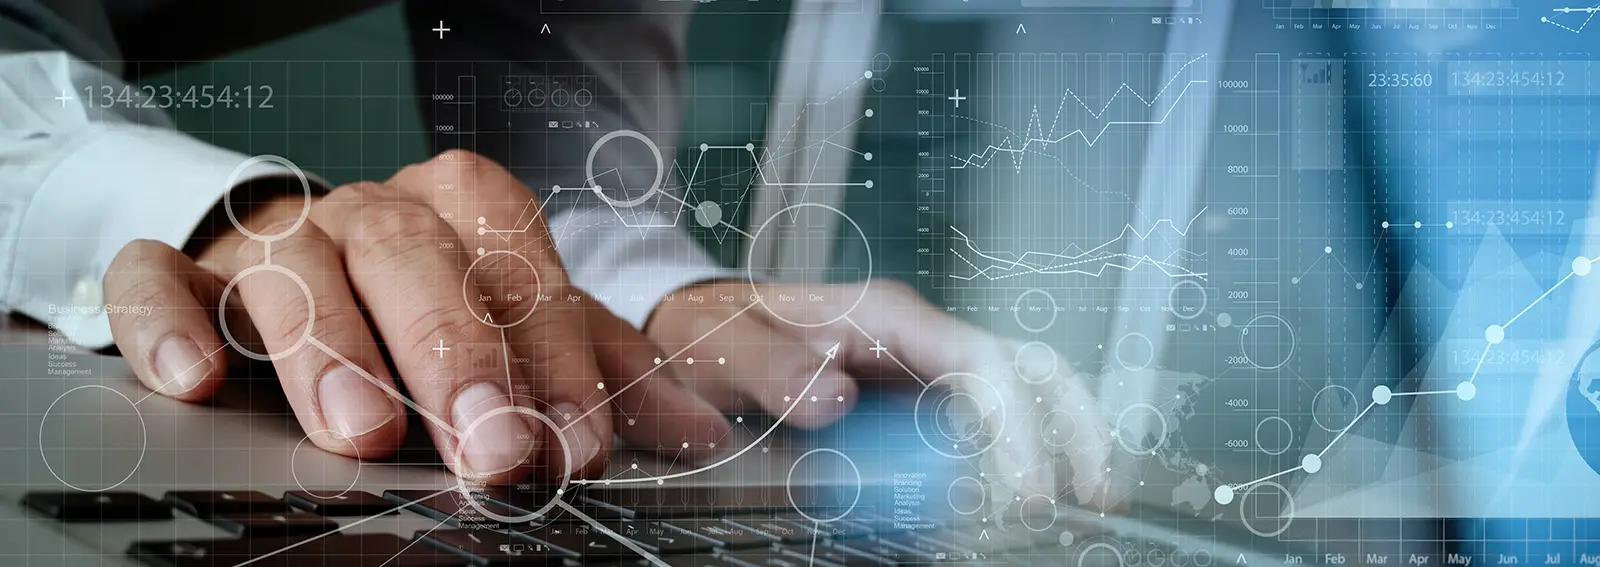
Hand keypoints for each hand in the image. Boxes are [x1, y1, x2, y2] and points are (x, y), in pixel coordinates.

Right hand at [102, 150, 729, 483]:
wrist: (306, 260)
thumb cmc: (432, 301)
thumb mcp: (525, 327)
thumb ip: (599, 371)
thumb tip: (695, 427)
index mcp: (466, 212)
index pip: (520, 266)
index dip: (553, 356)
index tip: (577, 442)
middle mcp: (374, 213)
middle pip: (415, 258)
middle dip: (457, 356)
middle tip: (491, 447)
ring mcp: (279, 236)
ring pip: (298, 267)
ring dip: (333, 349)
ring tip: (363, 433)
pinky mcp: (190, 268)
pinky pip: (163, 275)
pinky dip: (173, 320)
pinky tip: (197, 380)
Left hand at [645, 279, 1113, 509]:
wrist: (701, 333)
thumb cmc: (718, 330)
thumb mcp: (727, 347)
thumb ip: (774, 371)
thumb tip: (836, 400)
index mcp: (887, 318)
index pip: (982, 361)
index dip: (1016, 424)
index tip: (1025, 488)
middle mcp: (917, 342)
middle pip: (1025, 370)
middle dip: (1073, 425)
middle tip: (1095, 493)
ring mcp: (918, 375)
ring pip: (1011, 401)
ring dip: (1048, 448)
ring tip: (1073, 505)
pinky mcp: (909, 408)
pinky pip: (966, 437)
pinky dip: (995, 471)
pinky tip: (997, 513)